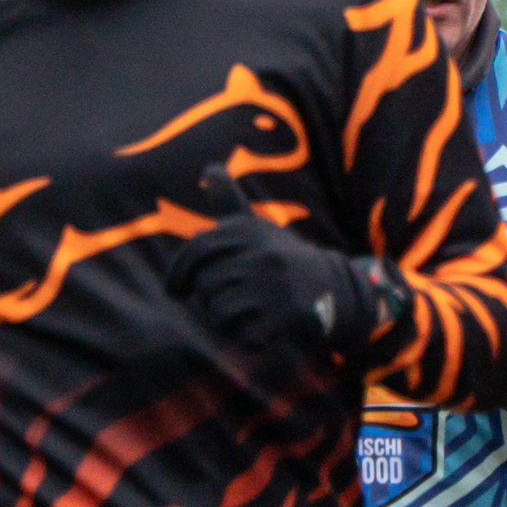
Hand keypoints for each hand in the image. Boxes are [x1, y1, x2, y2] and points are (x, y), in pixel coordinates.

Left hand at [167, 165, 402, 365]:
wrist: (331, 287)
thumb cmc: (280, 257)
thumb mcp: (256, 226)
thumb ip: (228, 201)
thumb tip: (209, 170)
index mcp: (248, 231)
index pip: (198, 249)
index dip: (178, 272)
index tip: (175, 290)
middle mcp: (260, 253)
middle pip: (204, 284)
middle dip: (210, 297)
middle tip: (231, 298)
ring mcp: (272, 284)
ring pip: (219, 310)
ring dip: (225, 319)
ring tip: (247, 310)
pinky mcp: (283, 314)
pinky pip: (240, 333)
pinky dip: (245, 336)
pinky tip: (259, 327)